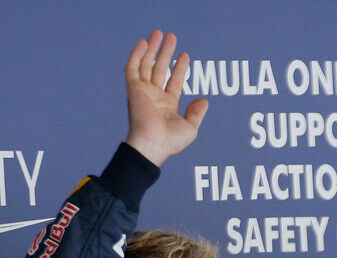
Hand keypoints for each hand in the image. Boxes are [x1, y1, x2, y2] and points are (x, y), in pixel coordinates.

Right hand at [124, 30, 208, 166]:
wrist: (153, 144)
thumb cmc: (170, 142)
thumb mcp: (190, 129)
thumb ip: (196, 114)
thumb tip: (204, 101)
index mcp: (167, 106)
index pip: (173, 81)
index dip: (180, 68)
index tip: (185, 55)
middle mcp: (154, 97)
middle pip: (159, 69)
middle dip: (165, 53)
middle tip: (171, 37)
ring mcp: (143, 93)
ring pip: (146, 65)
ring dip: (152, 49)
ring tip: (159, 33)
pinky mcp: (133, 90)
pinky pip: (132, 69)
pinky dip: (136, 55)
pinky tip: (144, 43)